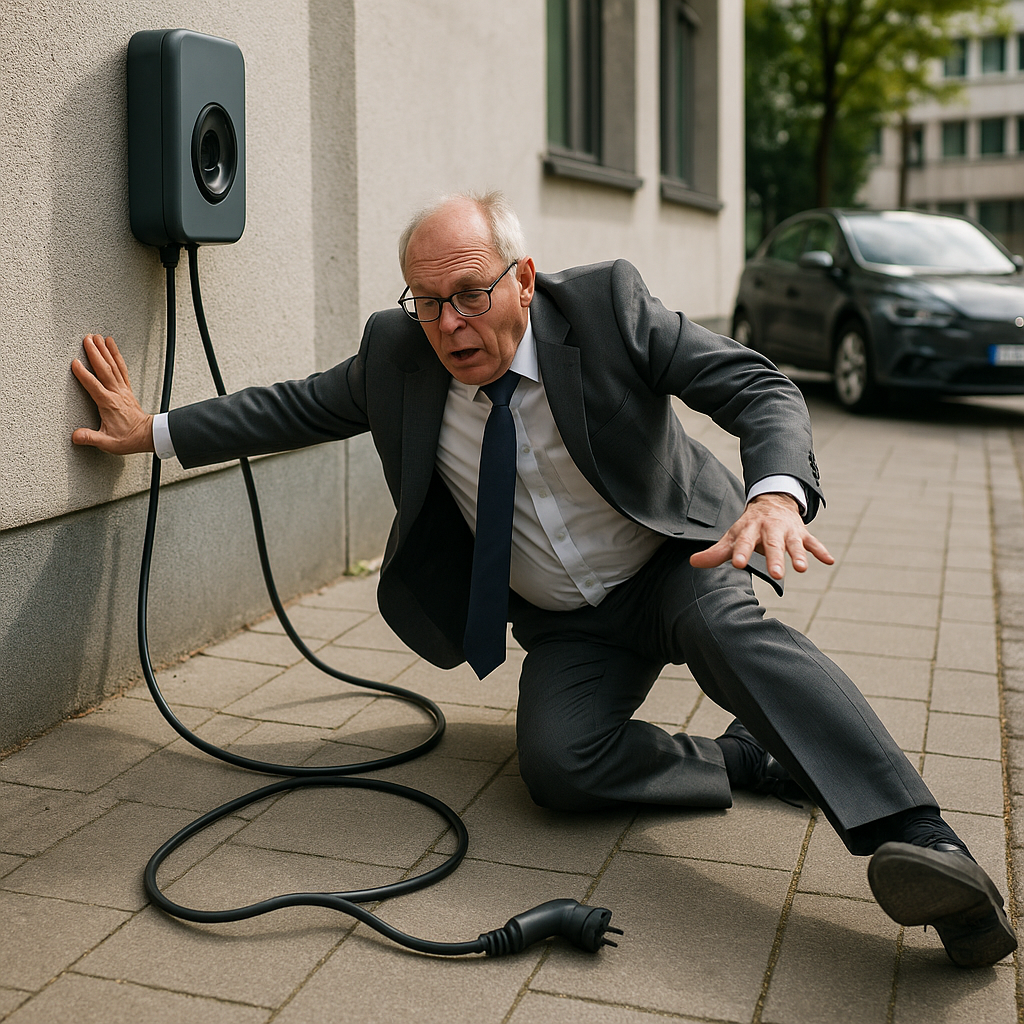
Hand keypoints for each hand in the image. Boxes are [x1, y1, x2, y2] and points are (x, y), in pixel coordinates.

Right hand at [71, 335, 154, 453]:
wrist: (148, 436)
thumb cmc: (128, 438)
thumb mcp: (108, 443)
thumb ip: (91, 438)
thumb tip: (76, 436)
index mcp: (109, 404)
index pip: (94, 385)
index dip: (84, 374)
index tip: (75, 363)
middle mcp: (116, 393)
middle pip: (104, 369)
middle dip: (95, 353)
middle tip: (87, 338)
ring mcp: (122, 389)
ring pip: (113, 366)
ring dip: (105, 350)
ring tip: (98, 337)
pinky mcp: (126, 389)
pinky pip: (121, 369)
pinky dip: (116, 356)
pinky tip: (112, 346)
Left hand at [689, 492, 833, 580]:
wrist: (771, 501)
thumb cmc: (748, 527)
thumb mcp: (732, 537)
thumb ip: (716, 553)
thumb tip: (693, 563)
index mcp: (750, 529)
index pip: (744, 542)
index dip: (742, 553)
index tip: (739, 564)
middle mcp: (769, 529)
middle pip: (772, 544)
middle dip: (775, 558)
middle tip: (776, 575)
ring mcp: (788, 531)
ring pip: (794, 543)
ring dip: (799, 555)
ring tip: (802, 568)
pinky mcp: (802, 533)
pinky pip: (814, 542)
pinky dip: (821, 551)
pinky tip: (829, 561)